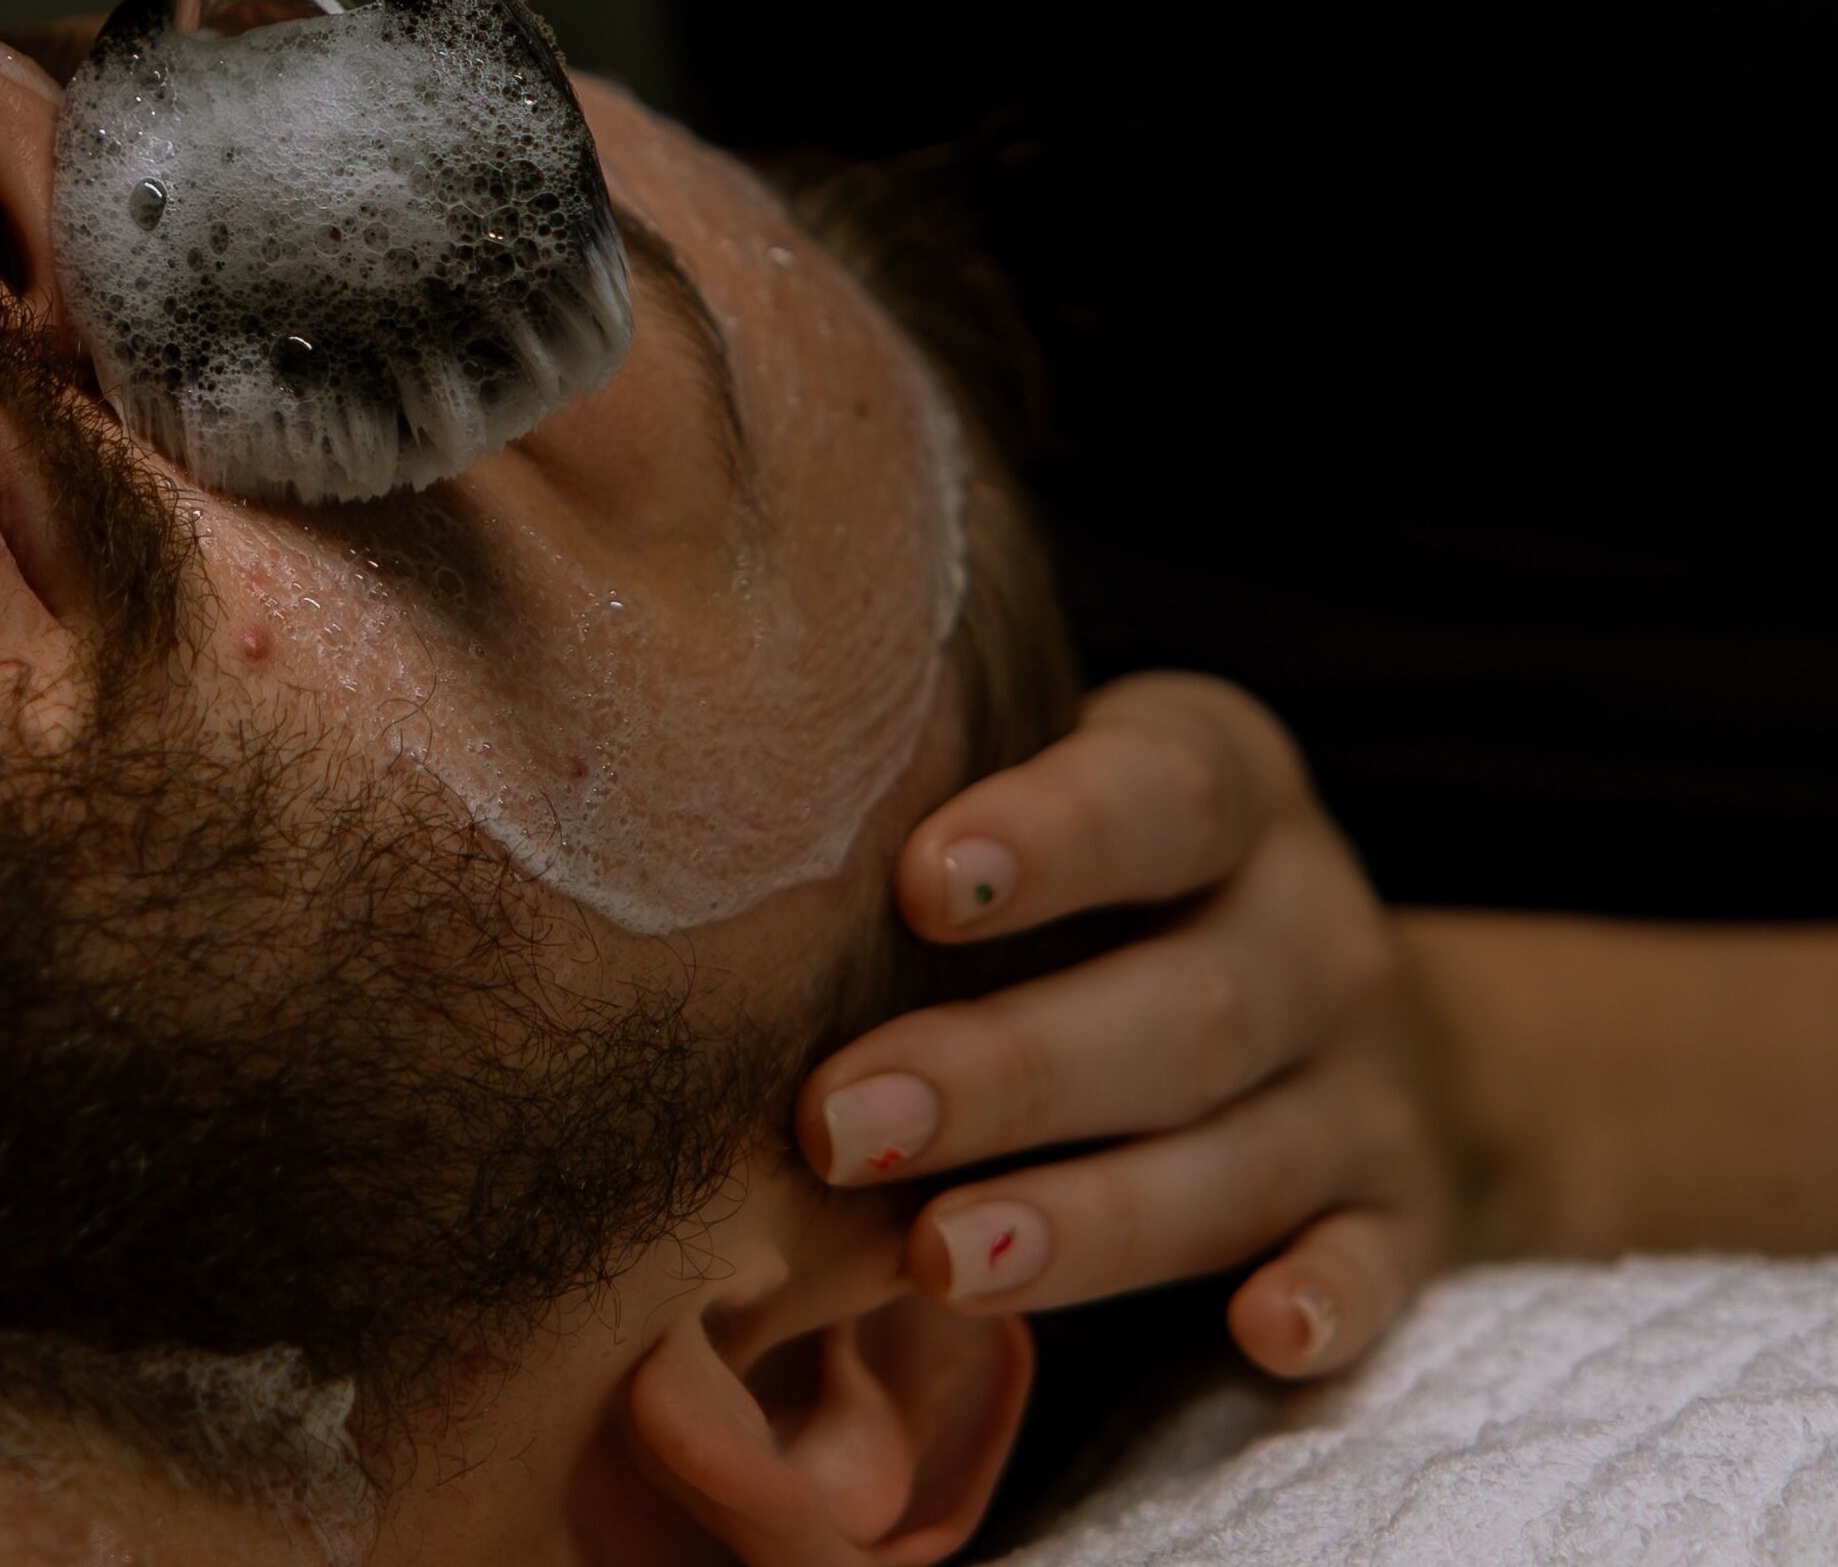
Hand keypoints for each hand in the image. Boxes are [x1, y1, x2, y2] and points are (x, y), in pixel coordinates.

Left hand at [798, 673, 1462, 1376]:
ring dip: (1089, 1219)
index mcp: (1228, 790)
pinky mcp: (1404, 1218)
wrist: (1339, 1003)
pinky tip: (1262, 1336)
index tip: (919, 885)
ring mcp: (1367, 1084)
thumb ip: (947, 824)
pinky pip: (1377, 1269)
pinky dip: (1331, 1304)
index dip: (1049, 837)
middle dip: (1002, 1075)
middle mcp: (1316, 931)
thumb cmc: (1107, 889)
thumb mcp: (1054, 810)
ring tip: (936, 1258)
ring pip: (1238, 1157)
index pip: (1158, 795)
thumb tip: (723, 860)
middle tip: (839, 1123)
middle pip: (1176, 1009)